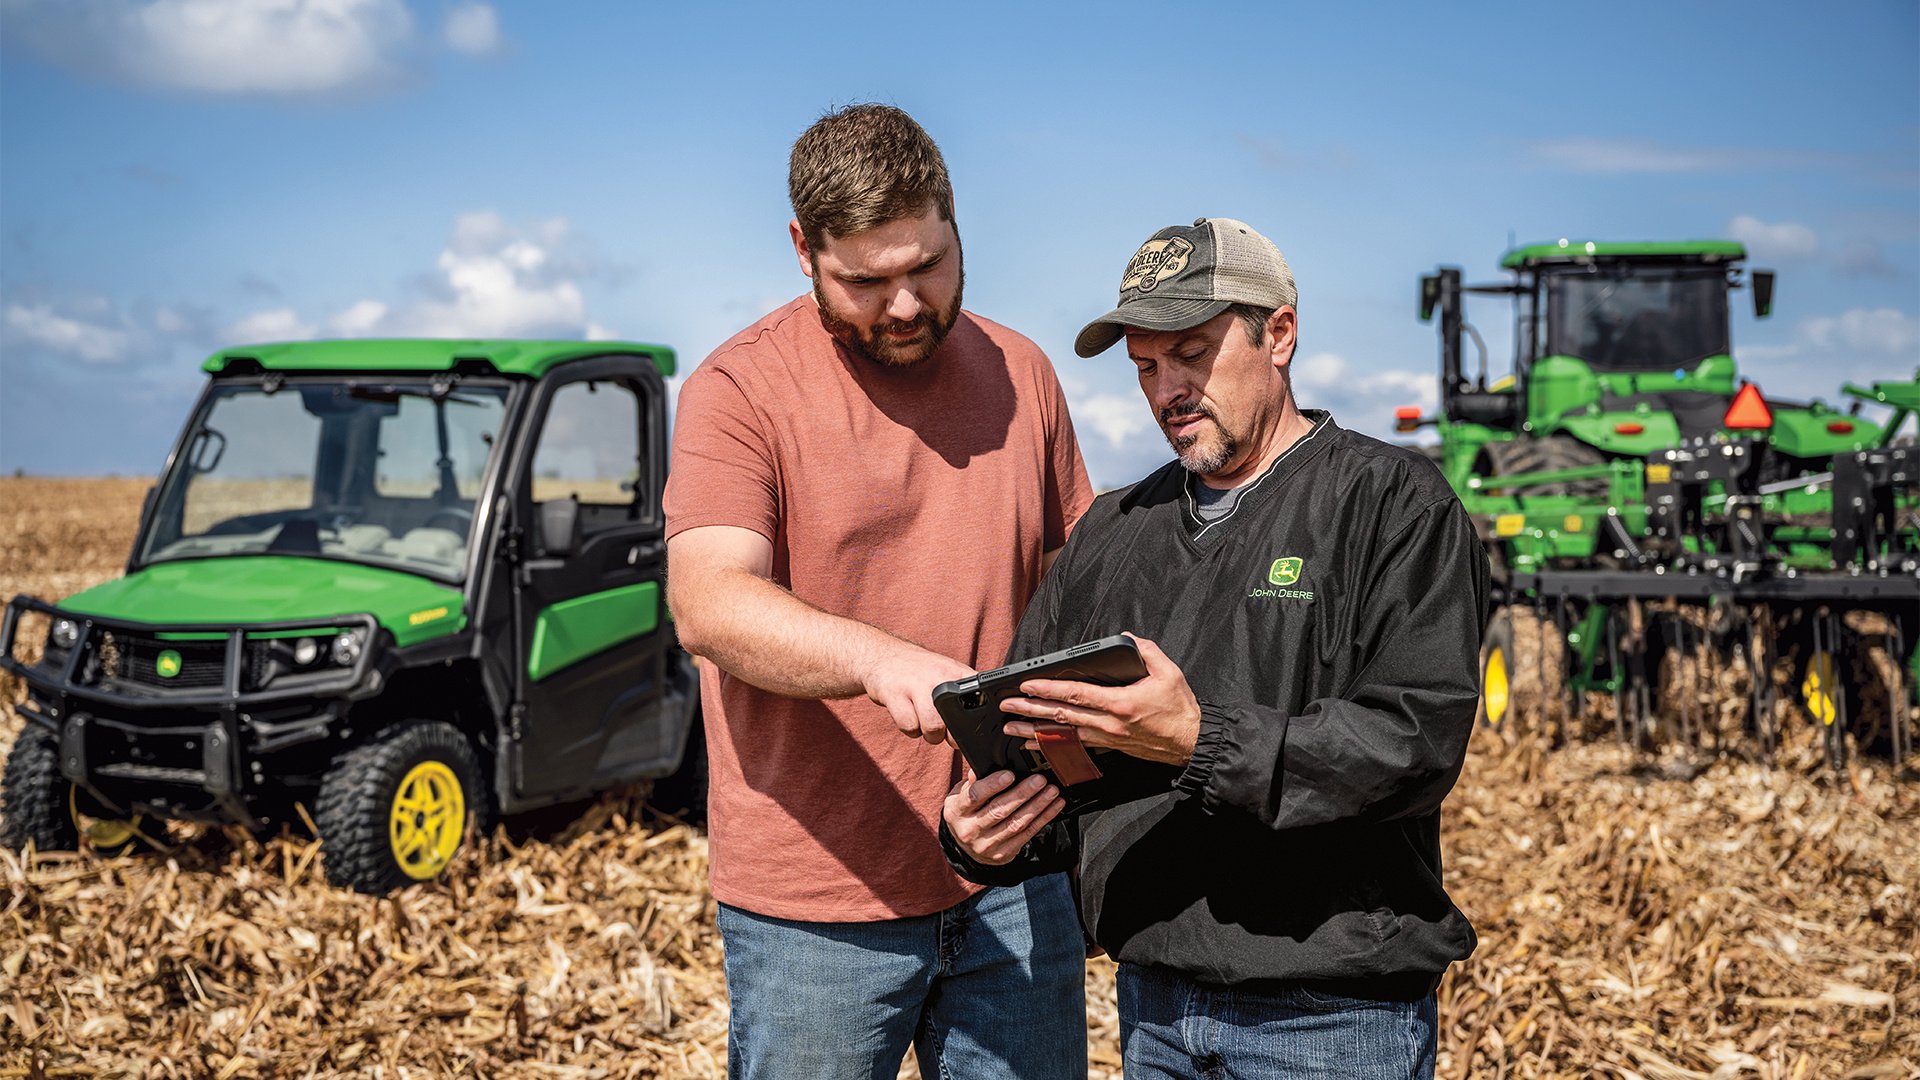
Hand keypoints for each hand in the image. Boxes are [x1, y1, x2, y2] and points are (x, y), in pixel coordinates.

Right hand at [864, 644, 973, 744]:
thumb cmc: (920, 673)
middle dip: (950, 735)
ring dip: (930, 735)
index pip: (982, 697)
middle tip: (943, 728)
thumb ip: (967, 695)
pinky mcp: (894, 693)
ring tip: (925, 722)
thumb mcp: (948, 674)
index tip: (973, 730)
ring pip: (933, 727)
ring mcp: (916, 684)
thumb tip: (984, 726)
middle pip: (955, 721)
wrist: (883, 657)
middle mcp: (939, 676)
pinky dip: (910, 729)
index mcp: (957, 673)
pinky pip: (909, 727)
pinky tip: (909, 716)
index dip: (980, 721)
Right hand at [943, 768, 1063, 864]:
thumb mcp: (961, 796)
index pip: (974, 796)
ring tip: (1051, 791)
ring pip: (1016, 823)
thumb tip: (980, 769)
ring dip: (1037, 806)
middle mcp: (970, 830)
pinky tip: (1054, 806)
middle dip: (1022, 794)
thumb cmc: (967, 812)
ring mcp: (987, 844)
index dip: (992, 785)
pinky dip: (1043, 818)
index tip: (1010, 774)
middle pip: (999, 810)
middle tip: (1039, 780)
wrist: (967, 847)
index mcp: (957, 811)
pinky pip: (1027, 834)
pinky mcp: (1003, 854)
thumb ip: (972, 783)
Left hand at [1001, 634, 1200, 765]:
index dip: (1049, 688)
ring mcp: (1107, 738)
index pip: (1076, 694)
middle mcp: (1109, 724)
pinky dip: (1052, 745)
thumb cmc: (1180, 709)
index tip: (1027, 684)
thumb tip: (1126, 637)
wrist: (1192, 743)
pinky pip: (1074, 746)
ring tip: (1010, 729)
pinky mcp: (1109, 747)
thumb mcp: (1169, 672)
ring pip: (1063, 735)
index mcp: (1121, 703)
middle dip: (1030, 710)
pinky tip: (1035, 745)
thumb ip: (1146, 651)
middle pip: (1061, 716)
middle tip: (1006, 706)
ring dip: (1034, 732)